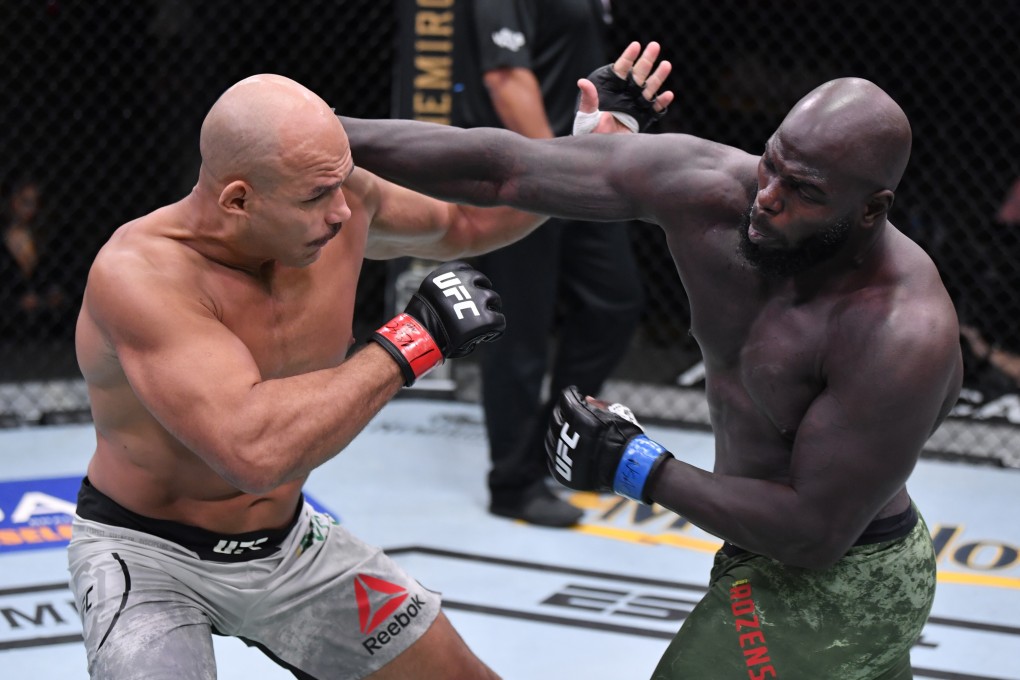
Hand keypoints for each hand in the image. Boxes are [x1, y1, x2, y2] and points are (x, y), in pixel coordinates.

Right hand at [372, 261, 504, 385]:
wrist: (422, 335)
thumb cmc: (422, 320)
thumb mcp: (432, 295)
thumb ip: (447, 291)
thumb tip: (460, 297)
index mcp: (449, 273)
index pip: (466, 269)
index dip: (470, 281)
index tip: (469, 289)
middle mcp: (466, 282)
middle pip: (483, 283)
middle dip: (482, 294)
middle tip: (479, 307)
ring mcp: (478, 300)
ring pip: (494, 299)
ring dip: (491, 308)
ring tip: (486, 319)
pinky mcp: (486, 319)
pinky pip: (499, 320)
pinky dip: (497, 327)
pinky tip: (490, 333)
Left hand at [545, 386, 672, 502]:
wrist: (629, 468)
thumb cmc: (625, 438)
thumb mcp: (617, 413)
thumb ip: (599, 404)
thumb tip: (586, 398)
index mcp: (580, 419)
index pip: (566, 399)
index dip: (571, 393)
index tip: (574, 393)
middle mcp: (568, 437)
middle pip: (556, 417)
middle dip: (562, 411)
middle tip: (569, 410)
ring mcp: (563, 457)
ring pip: (551, 437)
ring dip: (558, 430)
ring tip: (567, 428)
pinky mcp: (563, 473)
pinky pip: (552, 458)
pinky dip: (557, 449)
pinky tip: (565, 446)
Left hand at [573, 41, 673, 134]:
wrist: (601, 149)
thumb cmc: (590, 131)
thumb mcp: (586, 115)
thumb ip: (588, 99)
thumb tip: (582, 82)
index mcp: (612, 89)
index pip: (621, 70)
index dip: (628, 57)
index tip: (636, 45)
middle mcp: (626, 94)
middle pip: (638, 74)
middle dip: (647, 60)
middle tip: (655, 46)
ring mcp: (636, 105)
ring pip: (649, 88)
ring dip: (658, 77)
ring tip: (666, 64)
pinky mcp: (643, 117)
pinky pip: (655, 108)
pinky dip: (662, 102)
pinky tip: (668, 95)